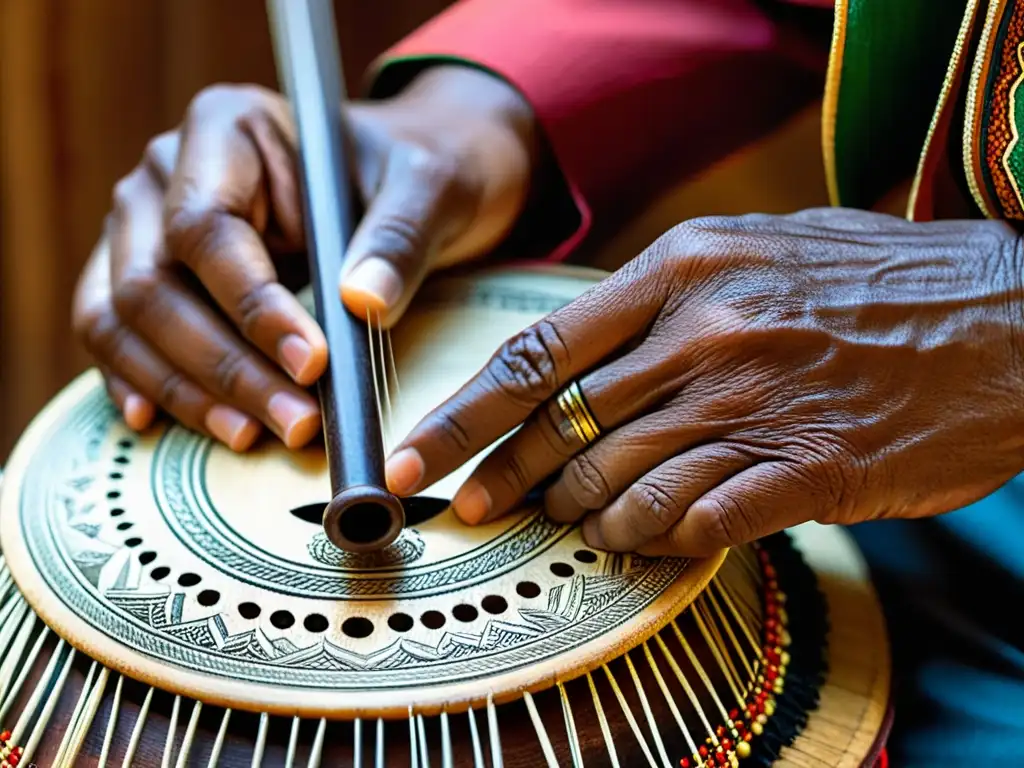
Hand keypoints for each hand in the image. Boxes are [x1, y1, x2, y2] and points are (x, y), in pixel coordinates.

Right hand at [72, 66, 534, 449]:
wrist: (393, 182)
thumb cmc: (408, 173)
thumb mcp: (428, 188)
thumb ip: (399, 236)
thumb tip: (363, 302)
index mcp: (226, 125)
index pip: (207, 228)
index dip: (252, 306)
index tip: (312, 364)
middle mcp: (165, 173)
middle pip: (155, 284)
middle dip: (226, 367)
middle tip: (296, 424)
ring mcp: (142, 226)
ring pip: (124, 319)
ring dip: (186, 389)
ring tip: (252, 436)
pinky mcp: (144, 274)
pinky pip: (114, 333)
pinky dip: (141, 381)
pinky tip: (164, 422)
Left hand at [385, 209, 1023, 556]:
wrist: (1010, 315)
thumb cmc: (872, 281)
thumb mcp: (753, 249)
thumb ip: (662, 298)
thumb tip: (580, 360)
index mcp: (683, 270)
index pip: (537, 353)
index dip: (463, 417)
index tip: (417, 459)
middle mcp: (709, 334)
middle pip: (565, 429)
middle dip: (508, 479)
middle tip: (482, 508)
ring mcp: (759, 403)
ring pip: (622, 484)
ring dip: (586, 517)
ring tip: (580, 524)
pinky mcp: (809, 468)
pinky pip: (697, 521)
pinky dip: (658, 540)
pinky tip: (650, 540)